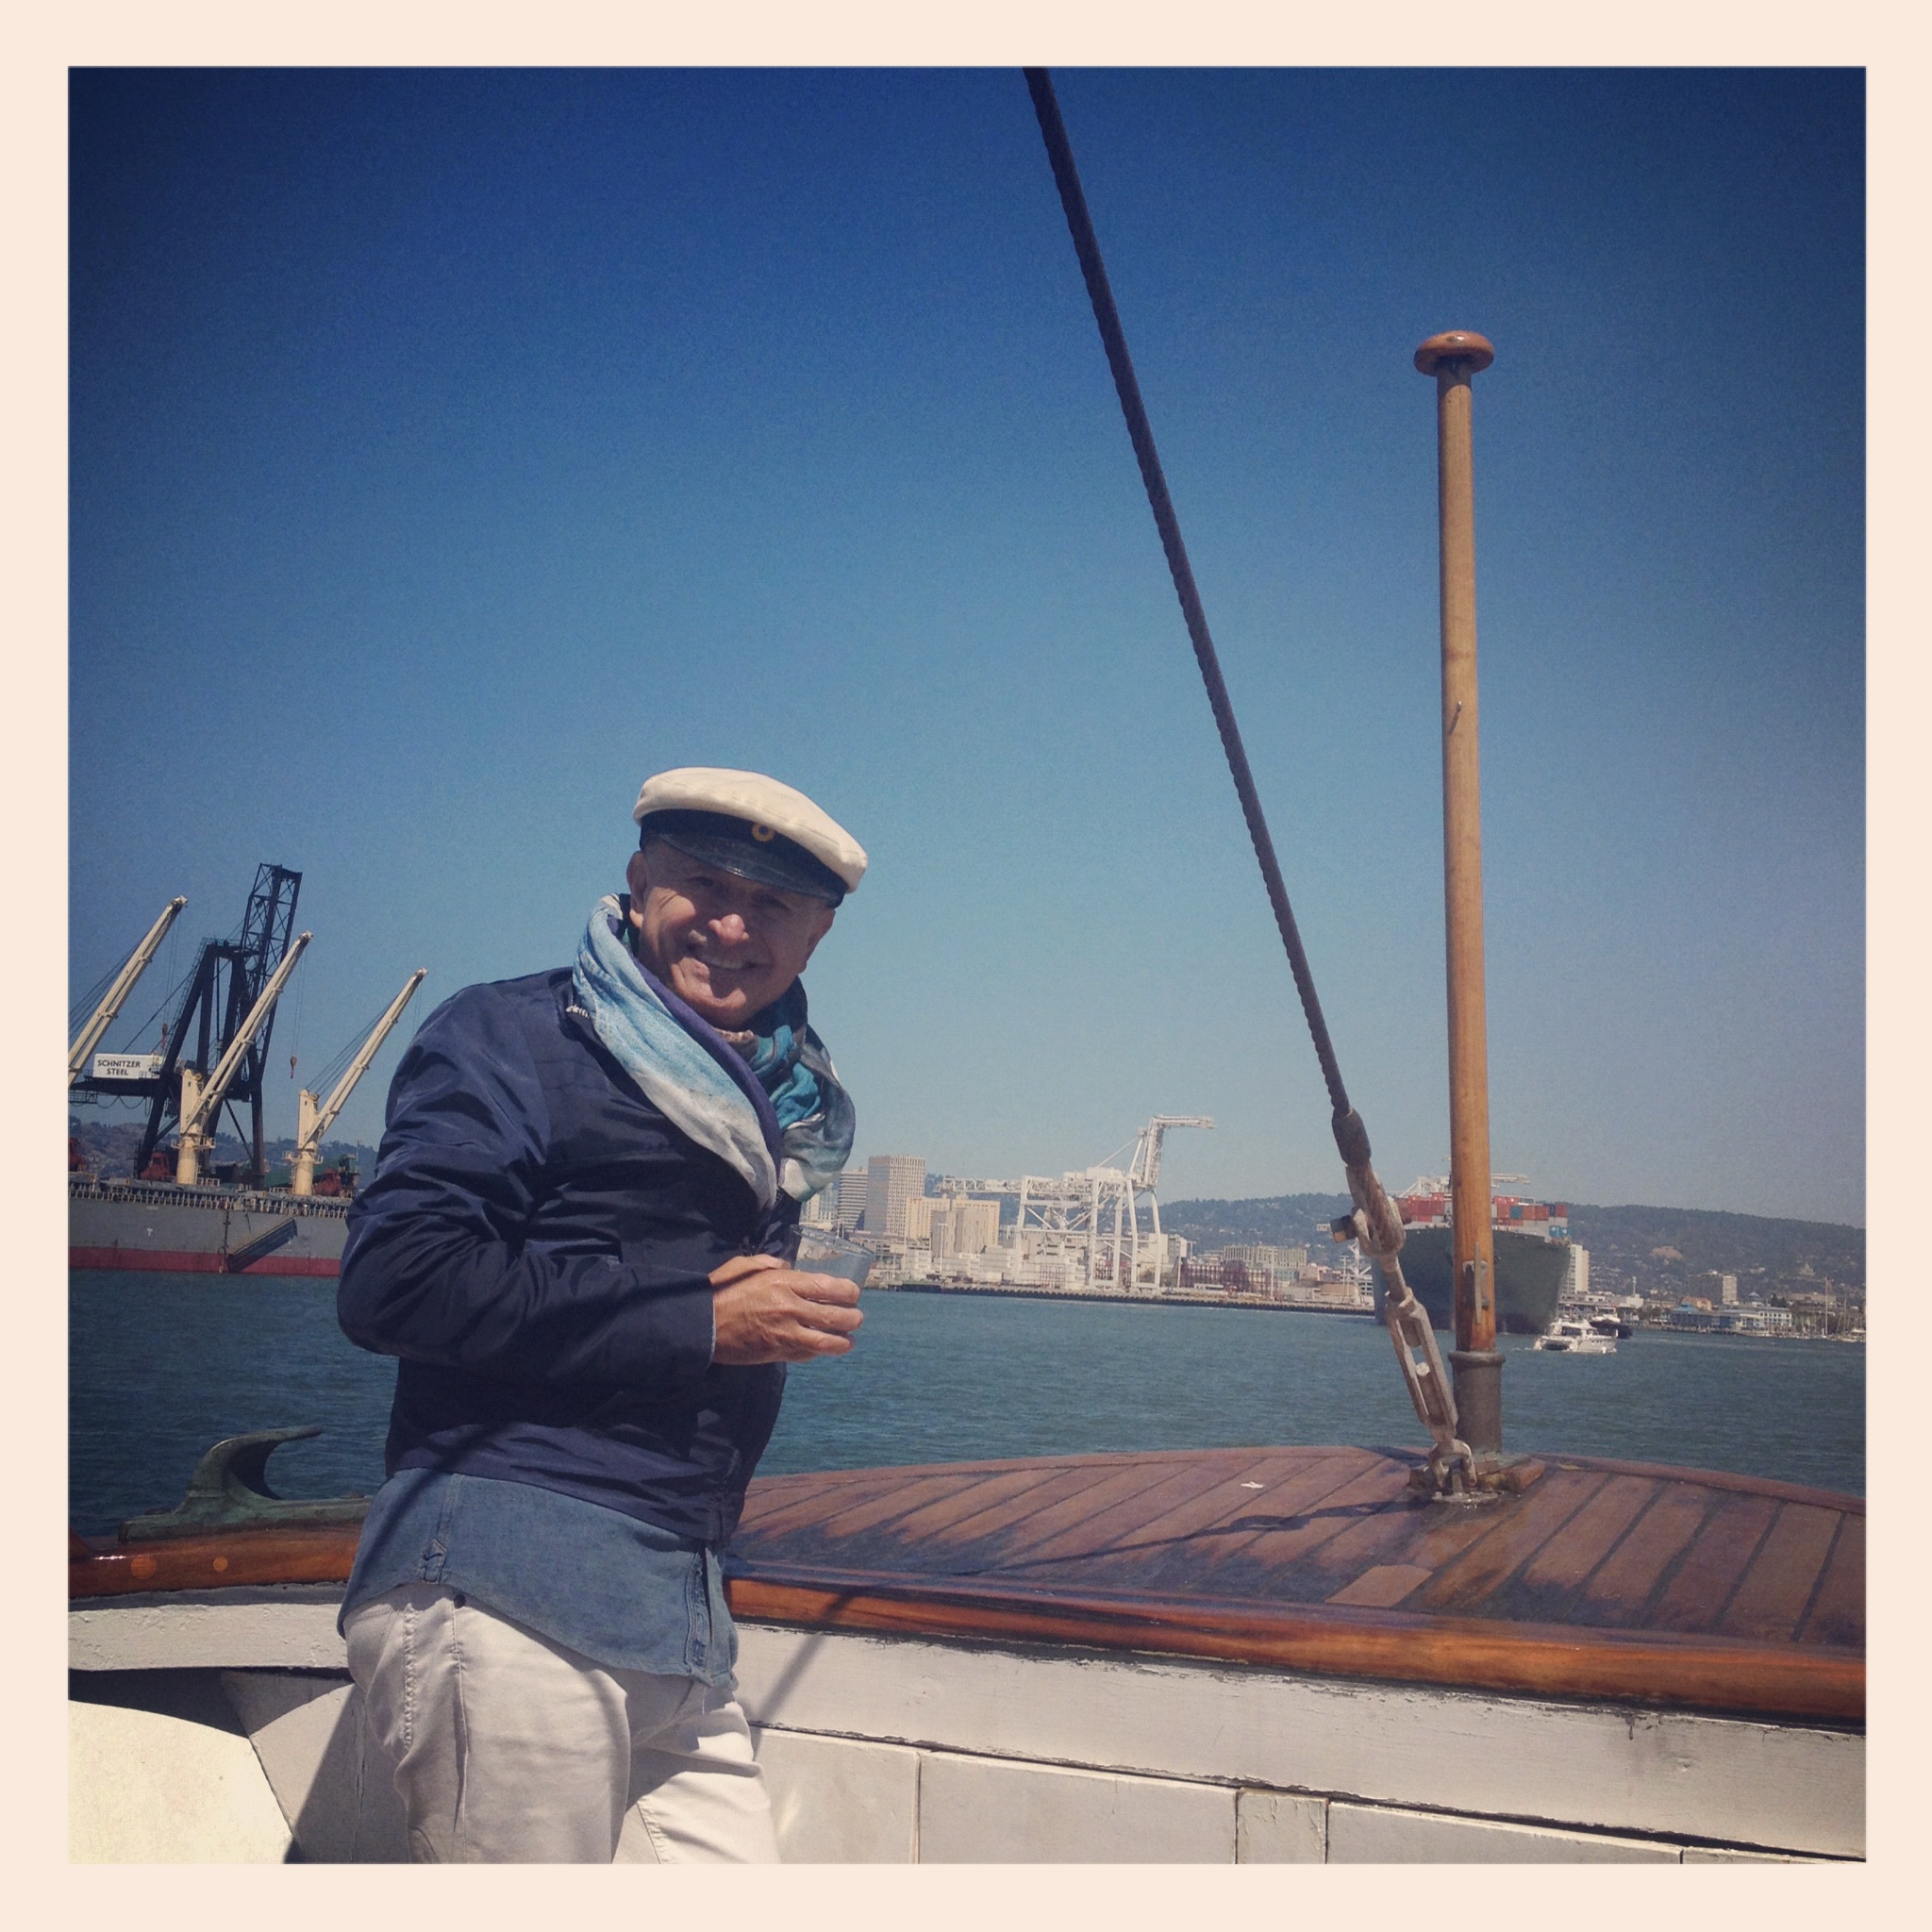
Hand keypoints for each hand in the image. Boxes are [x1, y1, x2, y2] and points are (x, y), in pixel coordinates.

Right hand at [707, 1253, 863, 1364]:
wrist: (702, 1326)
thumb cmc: (721, 1292)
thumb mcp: (744, 1266)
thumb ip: (768, 1263)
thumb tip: (786, 1266)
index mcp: (784, 1283)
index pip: (829, 1288)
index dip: (848, 1292)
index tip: (853, 1293)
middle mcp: (790, 1308)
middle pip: (834, 1316)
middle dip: (852, 1318)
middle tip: (857, 1318)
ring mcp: (785, 1333)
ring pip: (826, 1342)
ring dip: (843, 1342)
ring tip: (849, 1341)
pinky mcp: (778, 1353)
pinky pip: (806, 1355)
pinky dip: (817, 1353)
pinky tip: (823, 1350)